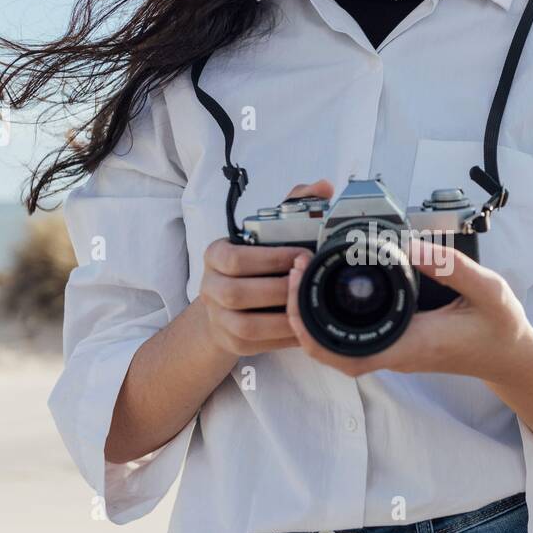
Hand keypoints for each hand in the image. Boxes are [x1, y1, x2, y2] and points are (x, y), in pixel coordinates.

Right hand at [199, 179, 333, 355]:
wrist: (227, 304)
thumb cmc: (255, 263)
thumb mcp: (267, 233)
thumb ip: (294, 205)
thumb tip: (323, 187)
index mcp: (215, 255)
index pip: (233, 258)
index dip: (269, 259)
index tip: (302, 256)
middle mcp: (210, 287)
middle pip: (236, 293)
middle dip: (278, 290)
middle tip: (308, 283)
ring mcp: (217, 318)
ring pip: (245, 325)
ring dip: (281, 319)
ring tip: (309, 310)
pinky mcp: (230, 343)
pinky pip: (256, 346)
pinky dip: (283, 339)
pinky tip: (304, 331)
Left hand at [285, 236, 529, 379]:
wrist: (511, 357)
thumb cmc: (500, 328)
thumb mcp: (488, 290)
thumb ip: (452, 267)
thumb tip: (411, 246)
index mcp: (413, 343)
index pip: (346, 350)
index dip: (311, 326)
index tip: (299, 283)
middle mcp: (397, 354)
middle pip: (330, 352)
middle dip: (299, 317)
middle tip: (294, 272)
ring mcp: (394, 353)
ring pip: (337, 349)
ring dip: (311, 320)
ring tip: (304, 278)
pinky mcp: (396, 347)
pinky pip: (352, 342)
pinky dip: (329, 323)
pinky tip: (326, 294)